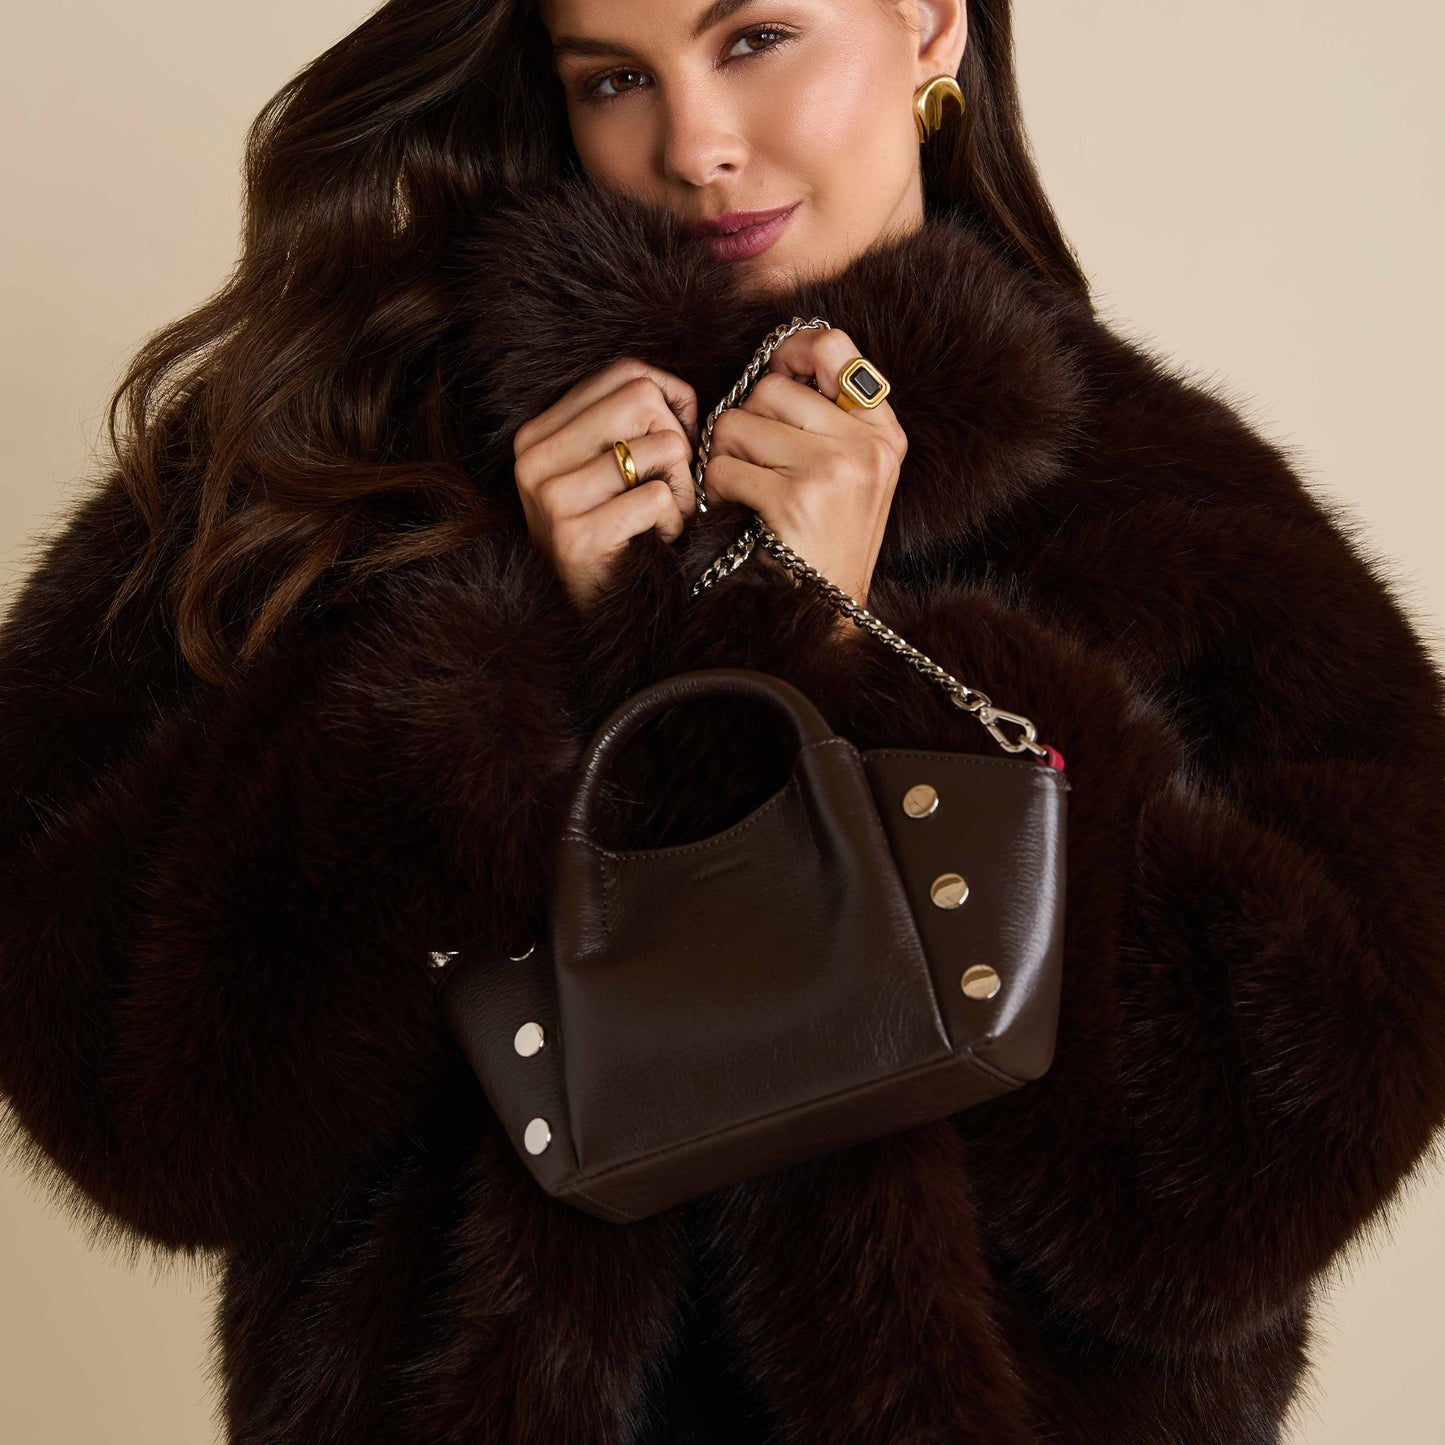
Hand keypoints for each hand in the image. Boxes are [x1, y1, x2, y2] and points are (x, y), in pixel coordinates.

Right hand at [512, 357, 700, 614]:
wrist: (592, 615)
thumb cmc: (614, 534)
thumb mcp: (606, 468)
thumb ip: (628, 421)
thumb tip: (679, 396)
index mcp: (536, 433)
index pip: (624, 372)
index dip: (668, 400)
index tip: (670, 442)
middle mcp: (533, 459)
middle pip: (643, 400)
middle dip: (676, 442)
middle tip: (668, 485)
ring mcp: (551, 498)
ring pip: (662, 449)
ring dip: (681, 490)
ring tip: (659, 520)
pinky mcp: (578, 537)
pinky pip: (660, 499)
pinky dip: (673, 523)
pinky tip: (653, 542)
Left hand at [701, 326, 906, 621]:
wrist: (829, 611)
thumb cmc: (828, 538)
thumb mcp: (854, 472)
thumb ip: (830, 417)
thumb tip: (781, 358)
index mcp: (883, 433)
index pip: (834, 347)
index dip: (792, 350)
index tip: (777, 374)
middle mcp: (864, 447)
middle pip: (768, 388)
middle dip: (746, 423)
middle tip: (756, 464)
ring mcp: (832, 472)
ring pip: (737, 424)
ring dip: (726, 457)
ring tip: (749, 490)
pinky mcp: (794, 501)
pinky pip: (723, 467)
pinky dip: (718, 491)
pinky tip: (740, 512)